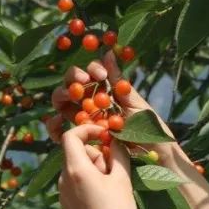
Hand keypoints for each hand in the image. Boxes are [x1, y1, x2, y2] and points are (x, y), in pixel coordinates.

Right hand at [49, 51, 174, 145]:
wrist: (155, 157)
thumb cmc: (149, 128)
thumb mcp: (134, 102)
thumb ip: (118, 80)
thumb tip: (108, 52)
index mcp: (106, 92)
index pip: (90, 73)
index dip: (91, 69)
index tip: (101, 75)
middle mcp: (91, 104)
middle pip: (72, 85)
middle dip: (73, 79)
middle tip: (83, 81)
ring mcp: (84, 120)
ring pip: (62, 103)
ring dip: (61, 96)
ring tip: (71, 98)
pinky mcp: (79, 139)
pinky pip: (60, 131)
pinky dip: (54, 125)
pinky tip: (58, 122)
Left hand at [58, 123, 137, 208]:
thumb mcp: (122, 180)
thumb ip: (118, 155)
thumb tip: (116, 140)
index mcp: (75, 169)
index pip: (70, 136)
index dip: (87, 130)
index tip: (104, 134)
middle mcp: (63, 180)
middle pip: (76, 153)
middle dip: (96, 154)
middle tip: (115, 171)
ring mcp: (62, 195)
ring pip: (76, 170)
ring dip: (93, 170)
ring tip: (112, 188)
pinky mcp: (66, 208)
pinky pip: (75, 186)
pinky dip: (88, 184)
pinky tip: (104, 200)